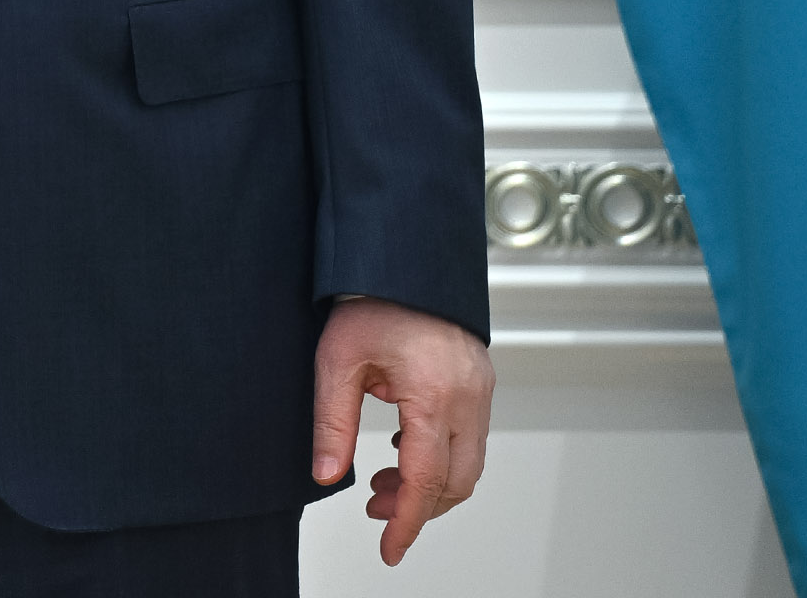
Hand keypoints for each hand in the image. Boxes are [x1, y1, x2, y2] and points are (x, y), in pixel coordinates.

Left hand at [313, 297, 492, 563]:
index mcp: (434, 394)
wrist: (403, 257)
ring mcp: (481, 390)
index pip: (426, 480)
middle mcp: (468, 397)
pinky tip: (400, 448)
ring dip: (429, 483)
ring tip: (381, 480)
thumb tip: (326, 475)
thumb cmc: (371, 300)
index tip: (390, 550)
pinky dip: (439, 455)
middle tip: (375, 508)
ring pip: (468, 464)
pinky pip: (469, 438)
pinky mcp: (480, 382)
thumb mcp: (337, 360)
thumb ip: (331, 421)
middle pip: (456, 481)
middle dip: (418, 507)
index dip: (408, 522)